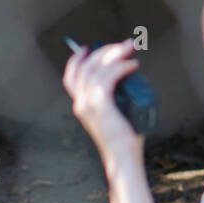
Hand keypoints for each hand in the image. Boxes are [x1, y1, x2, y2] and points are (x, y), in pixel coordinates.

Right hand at [63, 38, 143, 156]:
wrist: (122, 155)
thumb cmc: (123, 137)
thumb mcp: (114, 111)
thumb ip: (113, 95)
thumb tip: (124, 72)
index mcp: (81, 105)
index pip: (70, 77)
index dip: (77, 59)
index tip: (89, 47)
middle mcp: (80, 103)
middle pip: (86, 66)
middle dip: (105, 50)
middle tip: (125, 45)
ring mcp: (88, 104)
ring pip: (97, 68)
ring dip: (116, 54)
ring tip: (131, 52)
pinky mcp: (100, 105)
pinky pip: (109, 76)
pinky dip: (122, 67)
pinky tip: (132, 66)